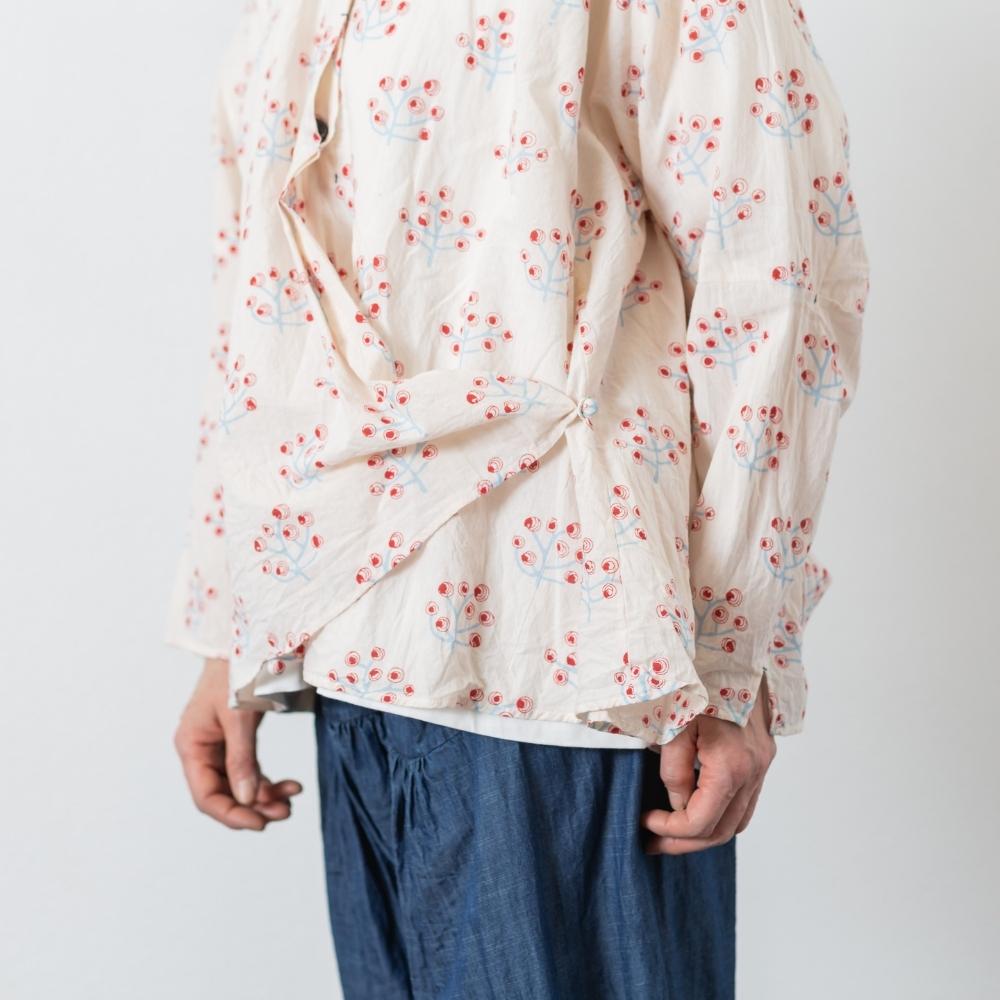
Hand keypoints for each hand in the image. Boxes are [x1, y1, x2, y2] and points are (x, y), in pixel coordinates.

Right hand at [174, 657, 302, 830]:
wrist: (249, 640)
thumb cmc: (239, 670)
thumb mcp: (240, 716)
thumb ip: (242, 759)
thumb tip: (247, 801)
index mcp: (192, 745)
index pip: (206, 795)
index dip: (232, 815)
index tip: (261, 824)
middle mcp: (201, 749)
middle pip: (223, 794)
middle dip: (253, 807)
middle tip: (286, 812)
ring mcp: (218, 744)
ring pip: (239, 785)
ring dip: (264, 796)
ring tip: (292, 800)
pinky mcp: (236, 738)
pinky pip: (249, 770)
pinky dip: (268, 780)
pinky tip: (290, 785)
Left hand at [641, 674, 775, 854]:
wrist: (732, 652)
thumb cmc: (698, 681)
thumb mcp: (674, 724)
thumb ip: (674, 770)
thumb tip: (677, 805)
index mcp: (730, 765)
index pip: (701, 821)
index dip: (670, 830)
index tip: (645, 821)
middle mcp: (753, 770)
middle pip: (722, 830)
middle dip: (685, 842)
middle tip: (655, 843)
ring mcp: (762, 764)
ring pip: (738, 820)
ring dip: (705, 833)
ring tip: (672, 834)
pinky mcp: (763, 756)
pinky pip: (746, 801)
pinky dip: (722, 814)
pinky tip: (696, 808)